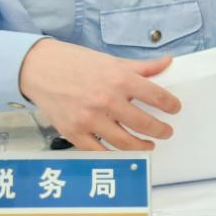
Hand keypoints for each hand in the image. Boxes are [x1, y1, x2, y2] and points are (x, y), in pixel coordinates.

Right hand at [19, 39, 178, 150]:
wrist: (40, 68)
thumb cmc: (77, 63)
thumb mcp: (113, 61)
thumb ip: (142, 67)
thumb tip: (168, 62)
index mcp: (120, 79)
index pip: (156, 96)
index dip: (170, 105)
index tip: (174, 109)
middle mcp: (106, 100)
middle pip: (143, 123)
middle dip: (160, 130)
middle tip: (166, 132)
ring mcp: (89, 119)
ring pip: (124, 142)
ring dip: (141, 146)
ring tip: (149, 145)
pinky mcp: (73, 132)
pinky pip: (99, 151)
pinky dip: (114, 154)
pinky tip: (123, 152)